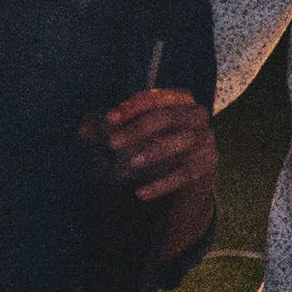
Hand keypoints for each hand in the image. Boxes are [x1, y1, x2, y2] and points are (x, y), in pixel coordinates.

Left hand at [90, 86, 216, 202]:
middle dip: (140, 128)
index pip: (155, 97)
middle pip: (170, 117)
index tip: (108, 118)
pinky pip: (187, 173)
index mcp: (177, 99)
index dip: (132, 107)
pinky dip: (164, 183)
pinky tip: (141, 193)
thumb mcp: (125, 130)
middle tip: (112, 143)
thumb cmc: (149, 139)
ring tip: (131, 163)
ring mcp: (206, 138)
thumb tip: (84, 129)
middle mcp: (196, 115)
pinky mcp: (207, 163)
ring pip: (183, 142)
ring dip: (156, 151)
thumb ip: (102, 126)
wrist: (181, 166)